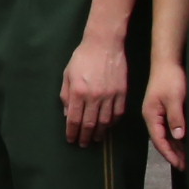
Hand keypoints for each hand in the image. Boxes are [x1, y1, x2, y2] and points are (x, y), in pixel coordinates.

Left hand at [60, 32, 130, 146]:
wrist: (104, 44)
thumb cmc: (82, 58)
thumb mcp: (67, 75)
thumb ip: (66, 95)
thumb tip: (67, 114)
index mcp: (78, 92)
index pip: (74, 119)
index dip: (72, 132)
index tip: (71, 139)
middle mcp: (95, 96)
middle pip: (90, 124)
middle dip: (85, 137)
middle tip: (83, 144)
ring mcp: (110, 95)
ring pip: (105, 121)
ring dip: (100, 133)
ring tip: (95, 138)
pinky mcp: (122, 92)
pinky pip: (118, 113)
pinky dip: (113, 122)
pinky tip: (108, 126)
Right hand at [144, 62, 187, 168]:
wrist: (168, 61)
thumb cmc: (170, 78)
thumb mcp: (174, 98)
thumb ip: (176, 117)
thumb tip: (179, 136)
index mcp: (151, 115)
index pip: (159, 140)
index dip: (169, 154)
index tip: (180, 165)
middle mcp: (153, 117)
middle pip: (162, 140)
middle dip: (173, 154)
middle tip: (186, 166)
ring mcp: (158, 113)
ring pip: (166, 135)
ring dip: (176, 147)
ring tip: (187, 158)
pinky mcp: (165, 108)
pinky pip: (170, 127)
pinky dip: (178, 137)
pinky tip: (186, 142)